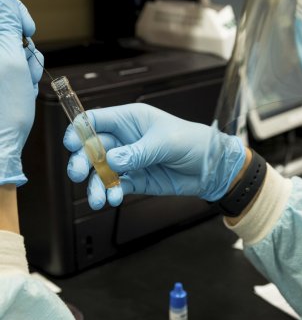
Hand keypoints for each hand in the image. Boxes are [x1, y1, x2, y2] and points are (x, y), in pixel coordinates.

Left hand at [0, 0, 43, 185]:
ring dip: (27, 66)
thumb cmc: (3, 110)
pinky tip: (20, 90)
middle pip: (10, 31)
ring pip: (16, 50)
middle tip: (25, 70)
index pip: (2, 6)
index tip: (28, 34)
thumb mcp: (10, 60)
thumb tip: (10, 3)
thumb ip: (8, 24)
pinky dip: (23, 76)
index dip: (19, 17)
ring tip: (22, 85)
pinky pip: (14, 66)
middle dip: (25, 49)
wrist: (0, 142)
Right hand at [63, 103, 245, 209]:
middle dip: (83, 160)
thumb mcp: (167, 142)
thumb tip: (112, 160)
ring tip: (97, 199)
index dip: (80, 130)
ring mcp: (129, 161)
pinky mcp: (136, 179)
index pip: (97, 120)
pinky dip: (110, 193)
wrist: (213, 168)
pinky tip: (113, 199)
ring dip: (95, 185)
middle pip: (93, 148)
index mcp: (131, 120)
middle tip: (79, 174)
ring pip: (101, 171)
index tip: (71, 143)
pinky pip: (116, 186)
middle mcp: (126, 140)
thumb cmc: (195, 142)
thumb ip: (139, 151)